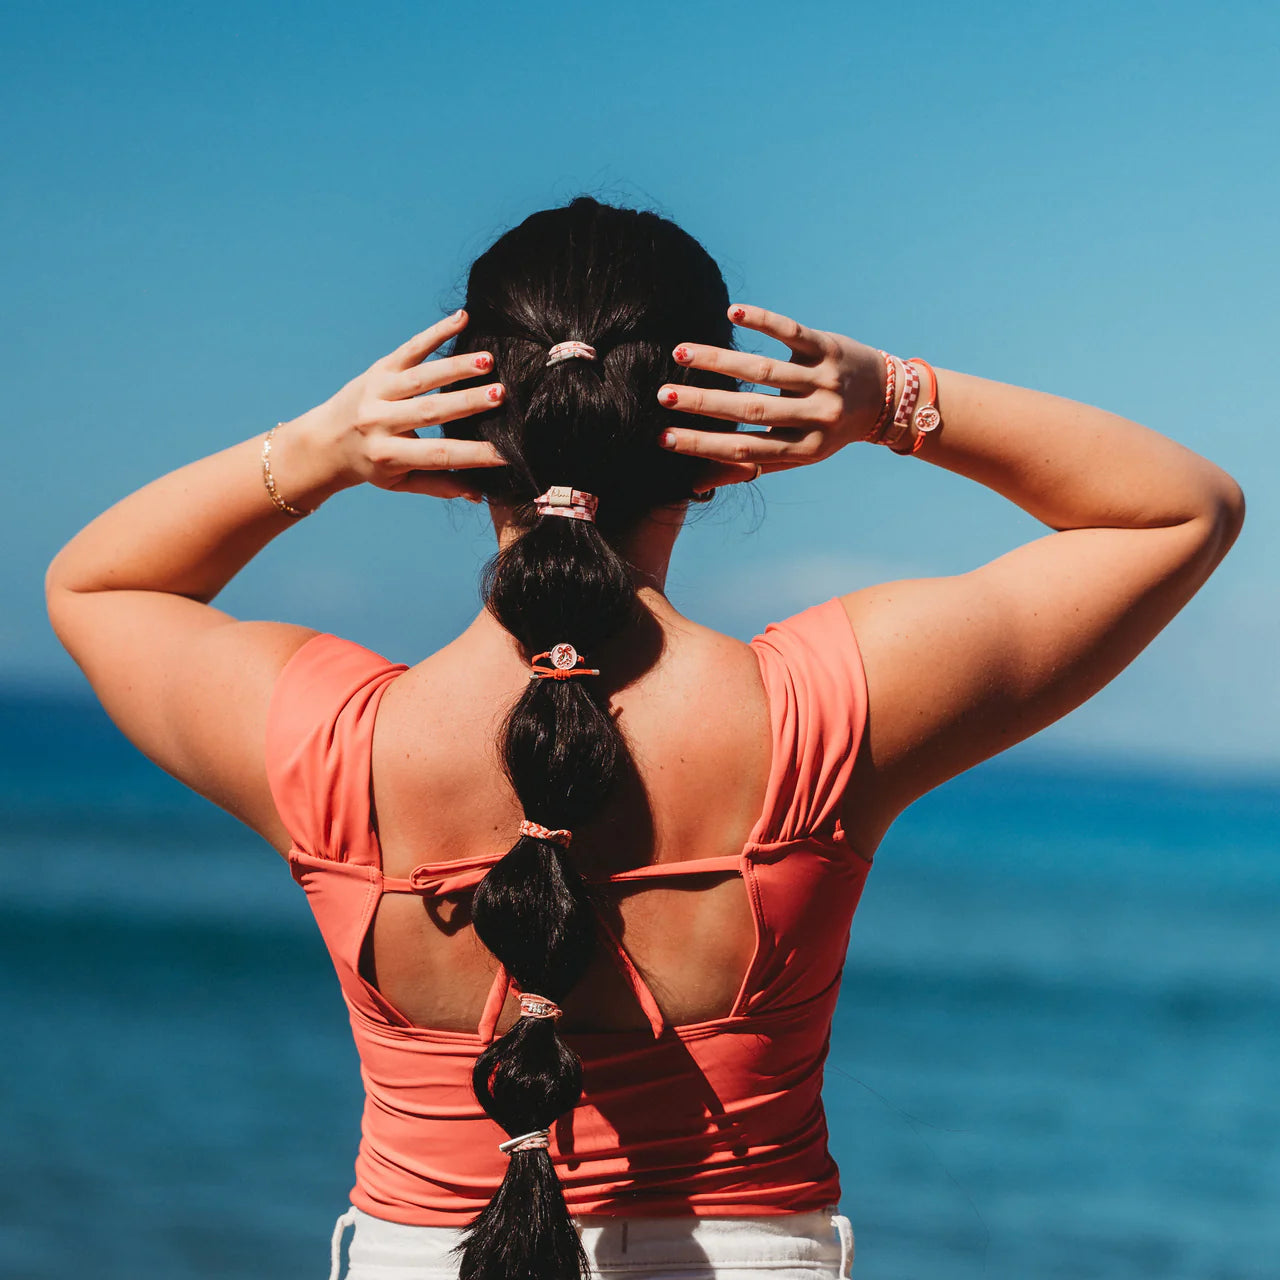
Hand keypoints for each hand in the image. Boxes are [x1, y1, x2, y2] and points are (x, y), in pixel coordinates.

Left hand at [288, 309, 506, 499]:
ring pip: (421, 377)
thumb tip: (480, 493)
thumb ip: (439, 485)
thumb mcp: (400, 483)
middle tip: (502, 395)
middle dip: (468, 402)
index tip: (507, 451)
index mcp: (387, 455)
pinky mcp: (379, 368)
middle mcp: (379, 421)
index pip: (438, 455)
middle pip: (430, 411)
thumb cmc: (373, 465)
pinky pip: (410, 348)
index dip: (474, 455)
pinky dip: (435, 332)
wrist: (325, 440)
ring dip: (456, 367)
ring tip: (488, 360)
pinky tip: (462, 319)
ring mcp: (377, 390)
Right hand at [656, 304, 887, 479]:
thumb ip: (750, 465)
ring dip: (718, 361)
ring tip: (681, 353)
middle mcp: (816, 416)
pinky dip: (762, 320)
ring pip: (764, 371)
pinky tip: (732, 313)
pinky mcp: (828, 348)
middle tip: (663, 396)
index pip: (745, 449)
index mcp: (804, 448)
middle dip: (702, 403)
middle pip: (750, 410)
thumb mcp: (796, 454)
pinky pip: (790, 332)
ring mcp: (823, 380)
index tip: (664, 437)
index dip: (703, 444)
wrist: (887, 400)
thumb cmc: (827, 431)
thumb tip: (696, 484)